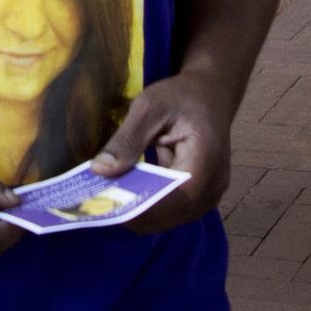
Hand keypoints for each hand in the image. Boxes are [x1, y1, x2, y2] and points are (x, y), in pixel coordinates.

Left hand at [90, 71, 232, 234]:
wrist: (210, 94)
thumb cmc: (181, 96)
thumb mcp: (149, 107)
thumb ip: (127, 140)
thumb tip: (99, 170)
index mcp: (205, 161)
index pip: (173, 199)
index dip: (140, 208)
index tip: (106, 206)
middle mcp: (213, 185)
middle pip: (171, 214)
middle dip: (135, 212)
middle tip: (97, 204)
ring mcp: (209, 194)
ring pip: (171, 216)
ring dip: (141, 211)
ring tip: (106, 200)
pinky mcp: (200, 195)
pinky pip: (173, 208)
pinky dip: (149, 203)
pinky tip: (124, 193)